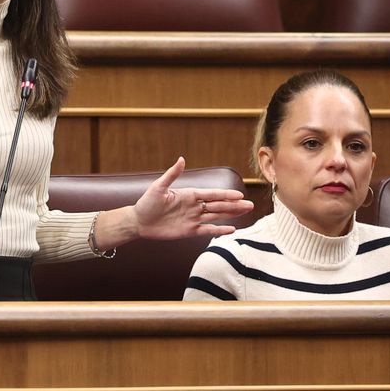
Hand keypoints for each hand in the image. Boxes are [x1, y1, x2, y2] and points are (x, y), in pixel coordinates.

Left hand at [131, 157, 254, 239]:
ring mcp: (193, 219)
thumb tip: (181, 159)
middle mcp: (194, 206)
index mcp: (189, 194)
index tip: (240, 194)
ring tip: (246, 212)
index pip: (211, 194)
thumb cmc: (146, 202)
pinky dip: (219, 230)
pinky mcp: (189, 231)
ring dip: (231, 214)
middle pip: (218, 205)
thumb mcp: (158, 187)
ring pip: (216, 216)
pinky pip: (206, 230)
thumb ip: (172, 175)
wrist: (139, 221)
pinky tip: (231, 229)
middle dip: (234, 205)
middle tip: (250, 205)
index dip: (225, 194)